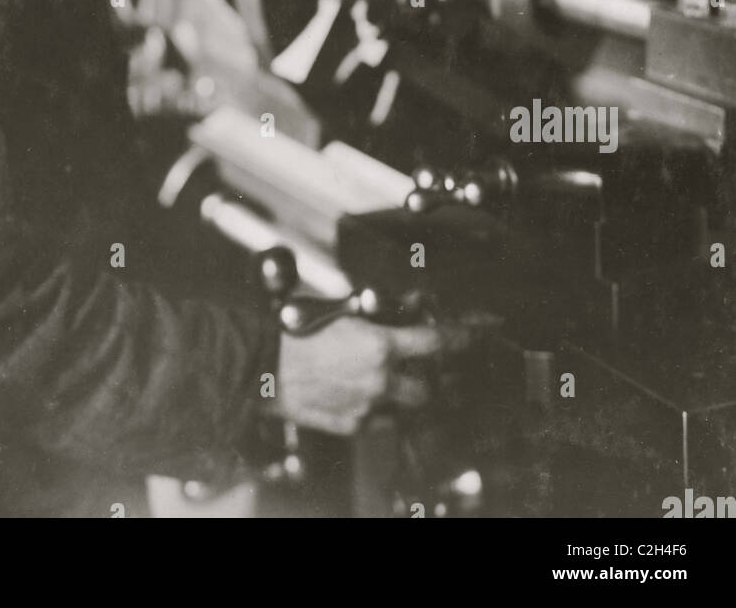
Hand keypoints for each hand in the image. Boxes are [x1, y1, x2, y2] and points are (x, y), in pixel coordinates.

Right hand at [274, 314, 477, 437]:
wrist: (261, 364)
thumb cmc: (294, 331)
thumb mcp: (339, 310)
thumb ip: (376, 315)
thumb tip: (404, 309)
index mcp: (380, 346)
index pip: (435, 342)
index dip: (460, 338)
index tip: (474, 336)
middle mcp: (379, 380)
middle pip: (424, 389)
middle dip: (424, 379)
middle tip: (415, 367)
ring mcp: (366, 407)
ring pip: (399, 407)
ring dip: (396, 395)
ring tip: (377, 379)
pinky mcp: (349, 425)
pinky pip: (372, 419)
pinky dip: (370, 407)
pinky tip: (351, 391)